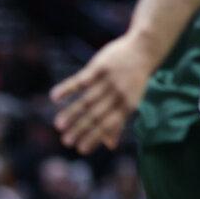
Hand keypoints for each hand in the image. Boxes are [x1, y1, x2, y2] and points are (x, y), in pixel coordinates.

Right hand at [50, 31, 158, 153]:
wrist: (145, 48)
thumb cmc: (135, 80)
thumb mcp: (131, 101)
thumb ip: (119, 122)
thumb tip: (110, 146)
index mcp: (128, 105)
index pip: (108, 125)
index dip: (94, 138)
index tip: (80, 150)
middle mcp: (118, 93)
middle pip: (96, 115)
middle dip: (80, 129)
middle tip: (66, 141)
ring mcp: (109, 80)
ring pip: (87, 100)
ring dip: (71, 113)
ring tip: (58, 125)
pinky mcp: (100, 66)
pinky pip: (80, 80)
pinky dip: (66, 89)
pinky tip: (53, 97)